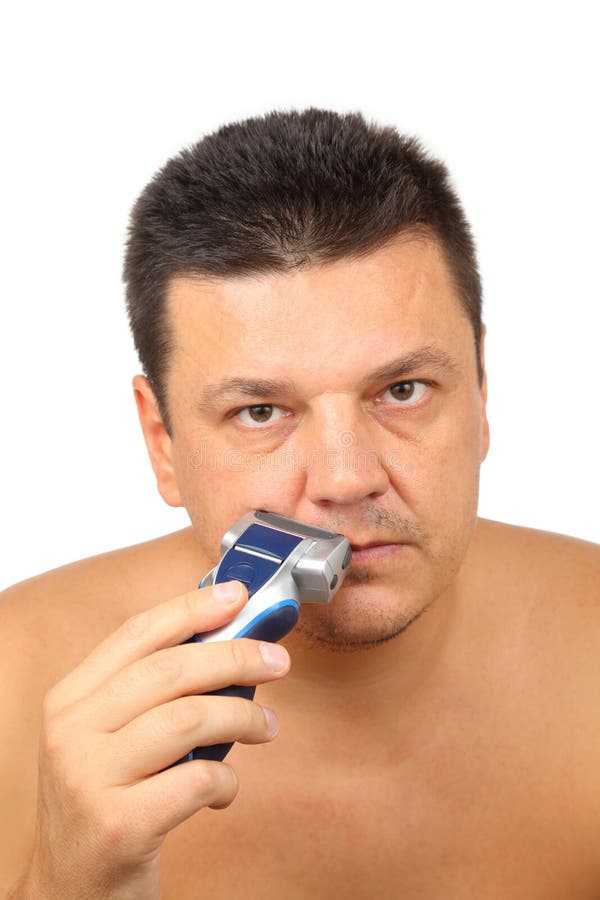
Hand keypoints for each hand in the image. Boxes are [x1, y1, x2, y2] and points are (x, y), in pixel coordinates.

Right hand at [19, 581, 289, 899]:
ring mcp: (89, 778)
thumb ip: (153, 692)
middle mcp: (71, 731)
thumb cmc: (104, 802)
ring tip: (265, 726)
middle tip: (277, 662)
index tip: (238, 596)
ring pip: (189, 718)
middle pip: (171, 669)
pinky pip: (196, 779)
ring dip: (243, 716)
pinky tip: (222, 788)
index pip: (138, 632)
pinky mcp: (118, 825)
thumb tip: (227, 642)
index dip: (193, 608)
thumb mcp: (111, 737)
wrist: (69, 891)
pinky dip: (226, 779)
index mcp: (70, 699)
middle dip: (236, 656)